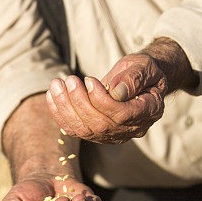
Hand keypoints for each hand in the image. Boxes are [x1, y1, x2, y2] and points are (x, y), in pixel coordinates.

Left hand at [46, 52, 165, 143]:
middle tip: (69, 80)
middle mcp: (131, 128)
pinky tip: (52, 95)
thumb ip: (134, 78)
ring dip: (66, 107)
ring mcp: (114, 134)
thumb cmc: (143, 70)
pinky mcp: (98, 133)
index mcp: (148, 111)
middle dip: (79, 102)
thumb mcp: (144, 66)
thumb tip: (115, 91)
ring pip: (85, 129)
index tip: (89, 80)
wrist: (139, 78)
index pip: (122, 115)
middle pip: (100, 125)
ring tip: (57, 84)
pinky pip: (76, 129)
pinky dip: (60, 113)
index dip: (101, 100)